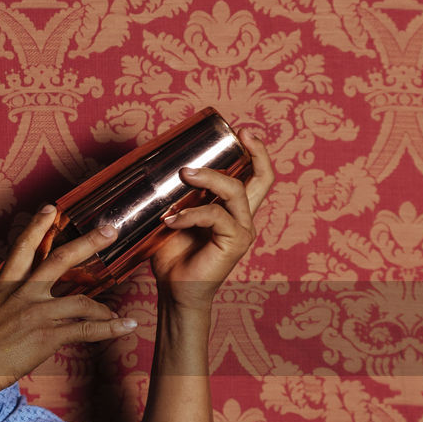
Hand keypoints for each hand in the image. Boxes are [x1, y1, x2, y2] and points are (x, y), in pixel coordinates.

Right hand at [0, 205, 138, 393]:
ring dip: (104, 306)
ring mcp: (37, 313)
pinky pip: (85, 329)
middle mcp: (23, 294)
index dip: (37, 226)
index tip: (50, 208)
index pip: (22, 248)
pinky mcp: (47, 336)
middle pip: (60, 259)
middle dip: (87, 242)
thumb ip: (2, 304)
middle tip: (109, 230)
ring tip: (118, 310)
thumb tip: (9, 306)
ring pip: (81, 299)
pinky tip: (125, 327)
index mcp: (4, 286)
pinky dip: (109, 328)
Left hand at [150, 128, 275, 310]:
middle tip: (239, 134)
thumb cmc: (173, 254)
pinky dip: (191, 214)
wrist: (174, 290)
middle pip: (263, 178)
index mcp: (232, 209)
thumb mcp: (174, 216)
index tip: (242, 131)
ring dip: (209, 178)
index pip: (254, 176)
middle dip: (256, 151)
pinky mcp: (235, 243)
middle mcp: (243, 217)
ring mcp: (242, 230)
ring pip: (235, 190)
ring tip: (184, 175)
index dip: (256, 152)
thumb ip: (176, 196)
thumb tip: (159, 168)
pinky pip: (216, 216)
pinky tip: (170, 221)